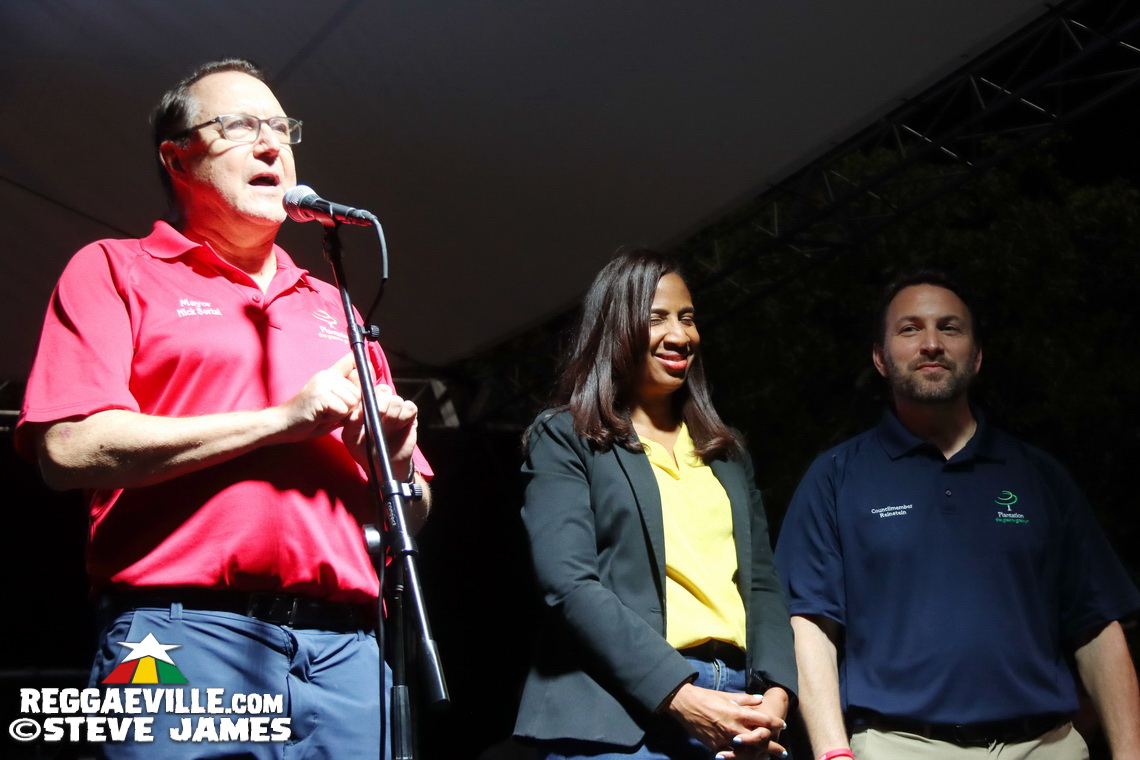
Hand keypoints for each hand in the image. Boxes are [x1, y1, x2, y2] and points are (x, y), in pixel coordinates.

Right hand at [277, 353, 362, 441]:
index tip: (363, 378)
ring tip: (324, 414)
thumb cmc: (309, 418)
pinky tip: (320, 416)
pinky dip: (334, 418)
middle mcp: (327, 374)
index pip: (353, 359)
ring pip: (353, 401)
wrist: (282, 424)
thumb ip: (349, 396)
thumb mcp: (333, 405)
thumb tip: (375, 390)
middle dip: (350, 407)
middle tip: (330, 411)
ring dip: (341, 414)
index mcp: (330, 374)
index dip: (364, 369)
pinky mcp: (320, 394)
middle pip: (359, 391)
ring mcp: (324, 383)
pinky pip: (343, 410)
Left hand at [342, 382, 418, 479]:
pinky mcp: (410, 415)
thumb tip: (360, 410)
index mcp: (365, 405)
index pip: (367, 389)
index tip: (368, 410)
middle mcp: (381, 403)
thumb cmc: (364, 450)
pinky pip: (410, 408)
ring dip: (393, 415)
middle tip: (380, 417)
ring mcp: (396, 408)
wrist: (384, 466)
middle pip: (384, 390)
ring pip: (397, 400)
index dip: (369, 397)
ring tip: (388, 429)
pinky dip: (404, 417)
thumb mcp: (351, 438)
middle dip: (382, 404)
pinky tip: (400, 427)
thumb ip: (351, 422)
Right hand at [665, 683, 785, 757]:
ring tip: (767, 757)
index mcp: (738, 713)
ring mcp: (724, 739)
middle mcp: (733, 728)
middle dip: (772, 746)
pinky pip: (731, 754)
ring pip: (746, 751)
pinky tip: (746, 757)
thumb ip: (746, 700)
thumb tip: (760, 700)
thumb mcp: (727, 695)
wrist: (685, 705)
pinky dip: (740, 756)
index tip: (783, 725)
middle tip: (782, 751)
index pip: (762, 719)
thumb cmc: (707, 697)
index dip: (775, 722)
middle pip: (758, 740)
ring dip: (758, 755)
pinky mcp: (715, 746)